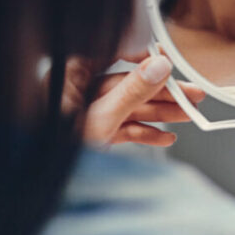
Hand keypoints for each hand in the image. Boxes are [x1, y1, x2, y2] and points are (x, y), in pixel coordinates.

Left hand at [61, 54, 204, 147]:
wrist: (44, 179)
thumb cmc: (54, 146)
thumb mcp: (101, 116)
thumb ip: (132, 91)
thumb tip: (159, 67)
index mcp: (72, 76)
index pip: (112, 55)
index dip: (143, 56)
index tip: (167, 60)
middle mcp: (81, 92)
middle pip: (130, 85)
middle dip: (163, 92)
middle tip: (190, 93)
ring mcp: (90, 114)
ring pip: (133, 108)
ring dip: (162, 113)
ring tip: (188, 114)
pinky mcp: (97, 133)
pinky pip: (126, 128)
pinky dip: (147, 133)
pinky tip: (166, 137)